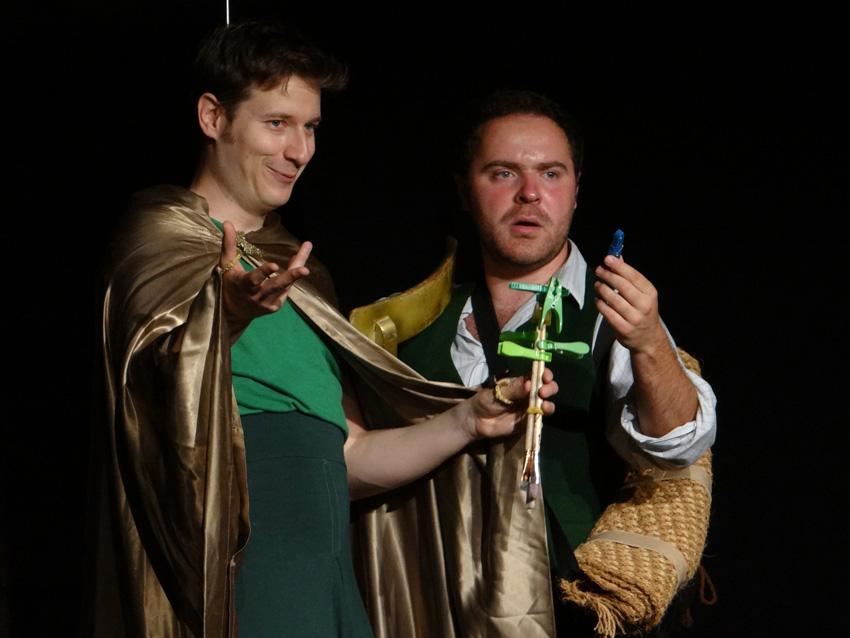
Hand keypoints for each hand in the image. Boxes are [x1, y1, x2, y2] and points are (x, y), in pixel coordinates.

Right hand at [219, 221, 311, 335]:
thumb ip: (229, 244)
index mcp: (243, 285)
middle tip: (305, 270)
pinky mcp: (275, 306)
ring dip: (297, 269)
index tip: (274, 265)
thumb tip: (228, 222)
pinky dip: (293, 275)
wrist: (232, 312)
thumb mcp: (227, 264)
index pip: (254, 279)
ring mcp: (268, 302)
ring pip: (286, 285)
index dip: (264, 273)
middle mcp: (257, 296)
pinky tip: (299, 263)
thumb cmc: (229, 283)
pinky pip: (287, 288)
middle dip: (291, 277)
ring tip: (306, 248)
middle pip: (276, 286)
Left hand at [466, 369, 557, 440]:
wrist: (477, 420)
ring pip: (547, 403)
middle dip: (550, 387)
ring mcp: (531, 407)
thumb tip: (529, 384)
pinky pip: (541, 417)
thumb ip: (514, 389)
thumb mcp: (498, 392)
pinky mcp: (529, 420)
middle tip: (542, 391)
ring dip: (549, 402)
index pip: (538, 374)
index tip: (545, 376)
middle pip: (547, 388)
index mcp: (522, 382)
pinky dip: (544, 414)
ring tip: (543, 403)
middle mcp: (530, 393)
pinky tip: (541, 411)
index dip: (545, 374)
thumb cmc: (486, 400)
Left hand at [594, 255, 667, 355]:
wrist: (648, 338)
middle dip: (608, 276)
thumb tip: (617, 257)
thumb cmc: (642, 310)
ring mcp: (635, 318)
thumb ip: (629, 277)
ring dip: (602, 289)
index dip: (619, 266)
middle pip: (623, 286)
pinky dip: (600, 305)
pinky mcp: (624, 329)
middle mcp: (644, 305)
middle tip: (598, 270)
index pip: (634, 276)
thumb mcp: (642, 293)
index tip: (607, 258)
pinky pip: (608, 314)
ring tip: (597, 284)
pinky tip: (597, 299)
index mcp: (650, 293)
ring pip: (614, 300)